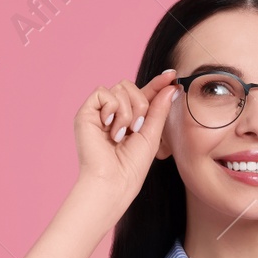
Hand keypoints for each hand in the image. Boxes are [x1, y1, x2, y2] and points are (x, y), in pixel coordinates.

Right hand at [74, 69, 181, 202]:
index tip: (172, 75)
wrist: (113, 182)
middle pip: (130, 85)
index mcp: (128, 119)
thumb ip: (159, 109)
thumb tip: (171, 86)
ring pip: (119, 88)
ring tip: (121, 134)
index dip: (157, 83)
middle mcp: (112, 114)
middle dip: (140, 104)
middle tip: (137, 128)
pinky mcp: (85, 114)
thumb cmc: (131, 166)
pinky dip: (112, 108)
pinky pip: (102, 92)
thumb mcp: (152, 135)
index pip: (143, 93)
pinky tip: (110, 127)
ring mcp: (98, 113)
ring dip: (127, 111)